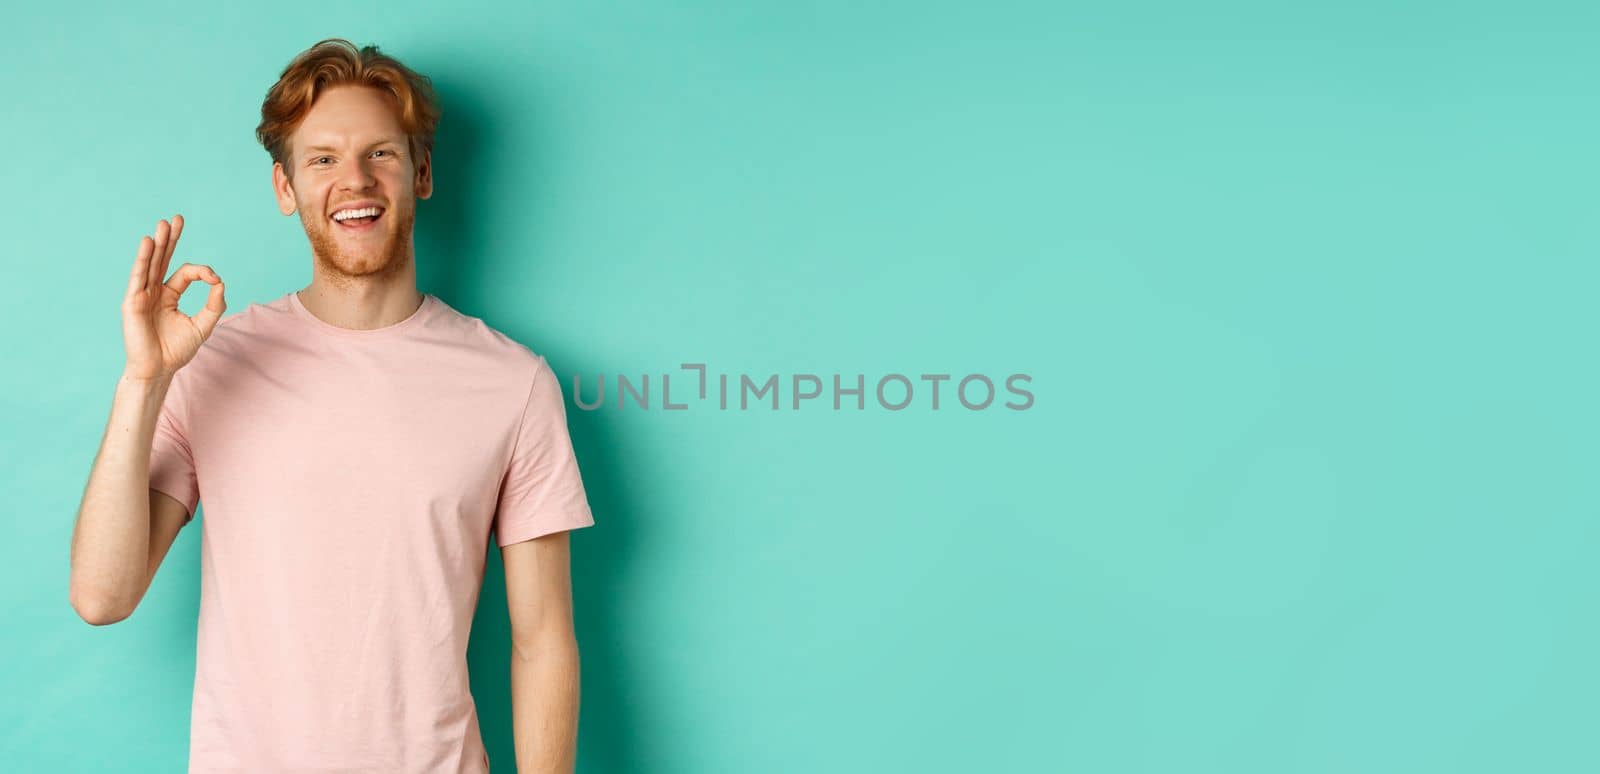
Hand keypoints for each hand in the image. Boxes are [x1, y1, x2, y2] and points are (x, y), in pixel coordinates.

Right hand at [121, 215, 226, 381]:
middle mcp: (154, 291)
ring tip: (163, 224)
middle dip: (170, 239)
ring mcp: (141, 295)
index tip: (214, 278)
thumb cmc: (176, 350)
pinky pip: (138, 277)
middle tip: (177, 218)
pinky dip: (143, 260)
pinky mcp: (132, 302)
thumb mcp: (203, 325)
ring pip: (150, 264)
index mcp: (169, 295)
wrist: (158, 370)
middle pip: (163, 259)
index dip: (202, 272)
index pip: (185, 273)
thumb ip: (214, 304)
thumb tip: (220, 282)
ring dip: (157, 243)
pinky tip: (148, 244)